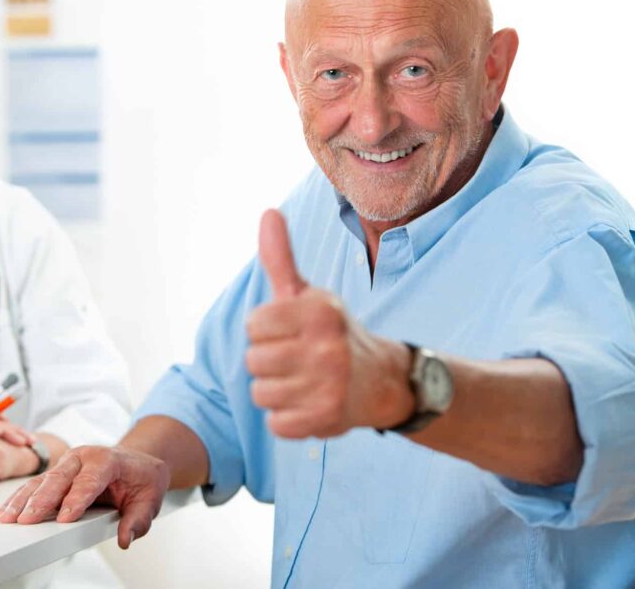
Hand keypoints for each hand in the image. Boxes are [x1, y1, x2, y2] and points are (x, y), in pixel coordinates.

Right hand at [0, 446, 169, 548]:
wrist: (138, 460)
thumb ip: (138, 520)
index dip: (76, 500)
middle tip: (26, 520)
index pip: (89, 481)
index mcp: (107, 460)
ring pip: (42, 480)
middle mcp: (83, 457)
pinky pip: (36, 484)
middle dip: (41, 500)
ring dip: (23, 499)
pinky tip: (7, 510)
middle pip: (60, 479)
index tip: (63, 518)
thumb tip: (125, 538)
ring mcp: (68, 463)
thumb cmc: (142, 478)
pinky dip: (21, 497)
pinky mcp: (58, 472)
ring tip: (7, 517)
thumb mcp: (150, 500)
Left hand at [245, 209, 413, 437]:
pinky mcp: (327, 418)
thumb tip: (268, 211)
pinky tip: (309, 404)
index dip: (266, 330)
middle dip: (270, 362)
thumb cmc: (331, 332)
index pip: (253, 324)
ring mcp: (329, 384)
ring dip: (277, 391)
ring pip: (261, 394)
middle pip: (253, 361)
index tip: (289, 331)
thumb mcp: (308, 293)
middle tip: (298, 359)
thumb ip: (281, 257)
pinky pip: (275, 424)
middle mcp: (327, 346)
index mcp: (319, 310)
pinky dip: (287, 418)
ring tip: (304, 382)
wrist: (382, 381)